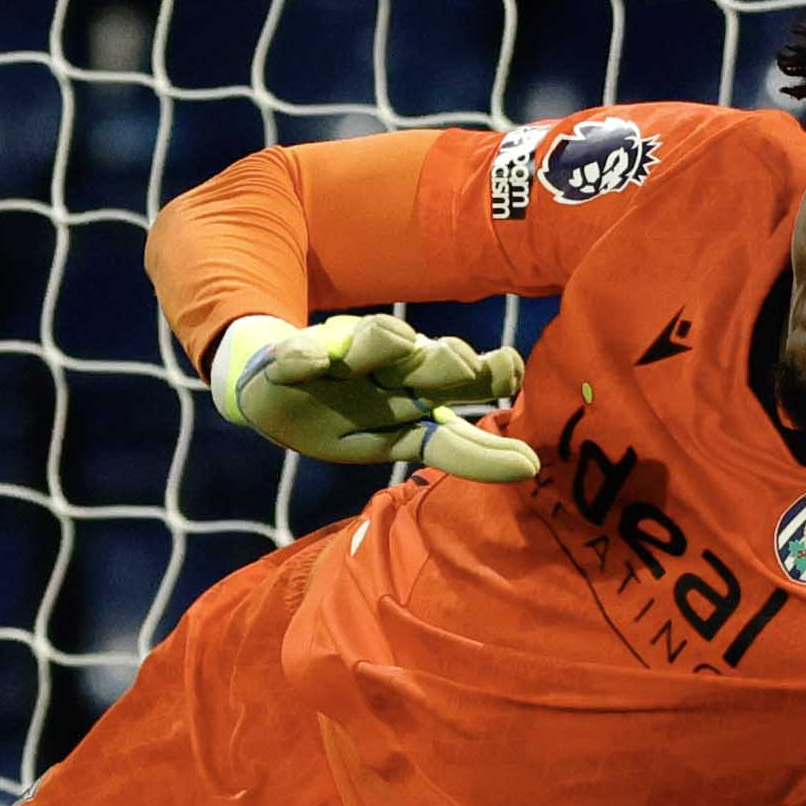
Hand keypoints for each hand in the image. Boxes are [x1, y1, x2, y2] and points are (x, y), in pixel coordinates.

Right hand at [208, 312, 536, 482]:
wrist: (275, 387)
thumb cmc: (349, 414)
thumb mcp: (396, 439)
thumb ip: (457, 446)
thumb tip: (530, 465)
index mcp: (414, 394)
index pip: (459, 401)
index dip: (488, 392)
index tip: (521, 406)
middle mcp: (389, 372)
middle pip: (426, 363)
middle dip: (445, 362)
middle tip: (463, 366)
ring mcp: (344, 360)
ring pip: (372, 343)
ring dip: (385, 342)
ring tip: (399, 341)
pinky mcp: (298, 355)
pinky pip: (300, 354)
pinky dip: (304, 357)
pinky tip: (313, 363)